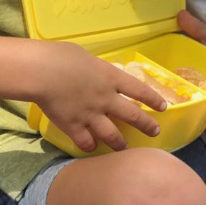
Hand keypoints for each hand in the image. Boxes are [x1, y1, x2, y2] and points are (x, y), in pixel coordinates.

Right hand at [35, 41, 168, 152]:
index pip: (139, 90)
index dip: (152, 99)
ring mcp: (91, 115)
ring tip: (124, 148)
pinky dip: (89, 145)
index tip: (162, 106)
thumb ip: (93, 68)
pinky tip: (90, 146)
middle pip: (133, 116)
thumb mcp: (84, 56)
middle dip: (146, 125)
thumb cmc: (60, 56)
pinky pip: (86, 142)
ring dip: (120, 143)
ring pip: (113, 135)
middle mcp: (106, 99)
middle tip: (154, 132)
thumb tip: (92, 71)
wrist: (43, 72)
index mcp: (110, 78)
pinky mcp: (74, 126)